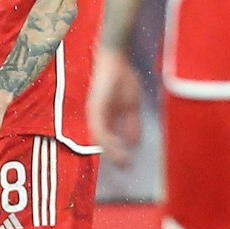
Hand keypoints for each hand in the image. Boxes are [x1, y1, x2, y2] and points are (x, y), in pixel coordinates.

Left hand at [88, 46, 143, 166]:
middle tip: (126, 169)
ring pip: (101, 140)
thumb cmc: (123, 78)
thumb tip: (135, 143)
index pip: (110, 141)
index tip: (128, 165)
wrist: (116, 59)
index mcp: (105, 118)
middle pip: (103, 143)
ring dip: (113, 152)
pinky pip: (100, 129)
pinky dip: (109, 141)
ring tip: (124, 163)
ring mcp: (94, 113)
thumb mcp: (132, 106)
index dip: (118, 153)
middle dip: (115, 157)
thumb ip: (132, 124)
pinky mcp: (94, 108)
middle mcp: (96, 118)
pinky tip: (118, 149)